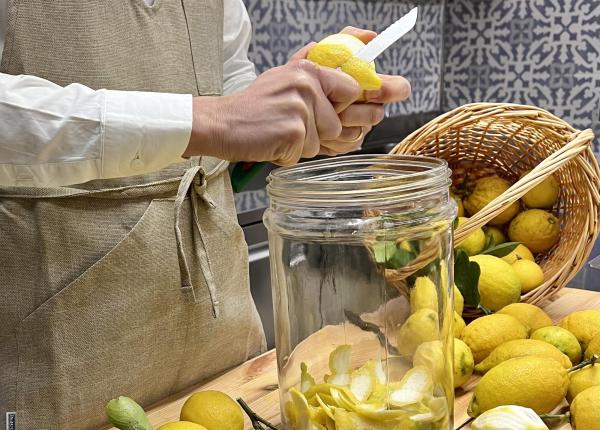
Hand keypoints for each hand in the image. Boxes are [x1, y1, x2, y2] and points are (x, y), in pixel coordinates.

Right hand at [184, 60, 360, 164]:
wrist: (220, 123)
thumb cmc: (251, 108)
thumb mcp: (284, 81)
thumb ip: (314, 83)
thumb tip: (350, 89)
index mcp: (308, 70)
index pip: (351, 90)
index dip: (339, 109)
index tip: (322, 115)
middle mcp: (307, 85)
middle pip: (337, 125)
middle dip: (315, 135)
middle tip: (287, 126)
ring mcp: (301, 108)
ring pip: (321, 143)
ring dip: (300, 146)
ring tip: (277, 133)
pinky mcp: (294, 131)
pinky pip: (303, 154)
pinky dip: (286, 155)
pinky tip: (271, 142)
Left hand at [292, 26, 411, 155]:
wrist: (284, 106)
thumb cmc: (303, 79)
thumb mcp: (320, 54)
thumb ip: (347, 39)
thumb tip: (370, 36)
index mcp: (366, 86)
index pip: (397, 88)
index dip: (392, 89)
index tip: (377, 90)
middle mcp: (365, 108)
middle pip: (376, 113)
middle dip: (355, 111)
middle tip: (337, 106)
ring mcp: (357, 128)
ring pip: (360, 130)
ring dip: (338, 123)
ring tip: (319, 115)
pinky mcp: (345, 144)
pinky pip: (347, 144)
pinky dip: (331, 138)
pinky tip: (318, 129)